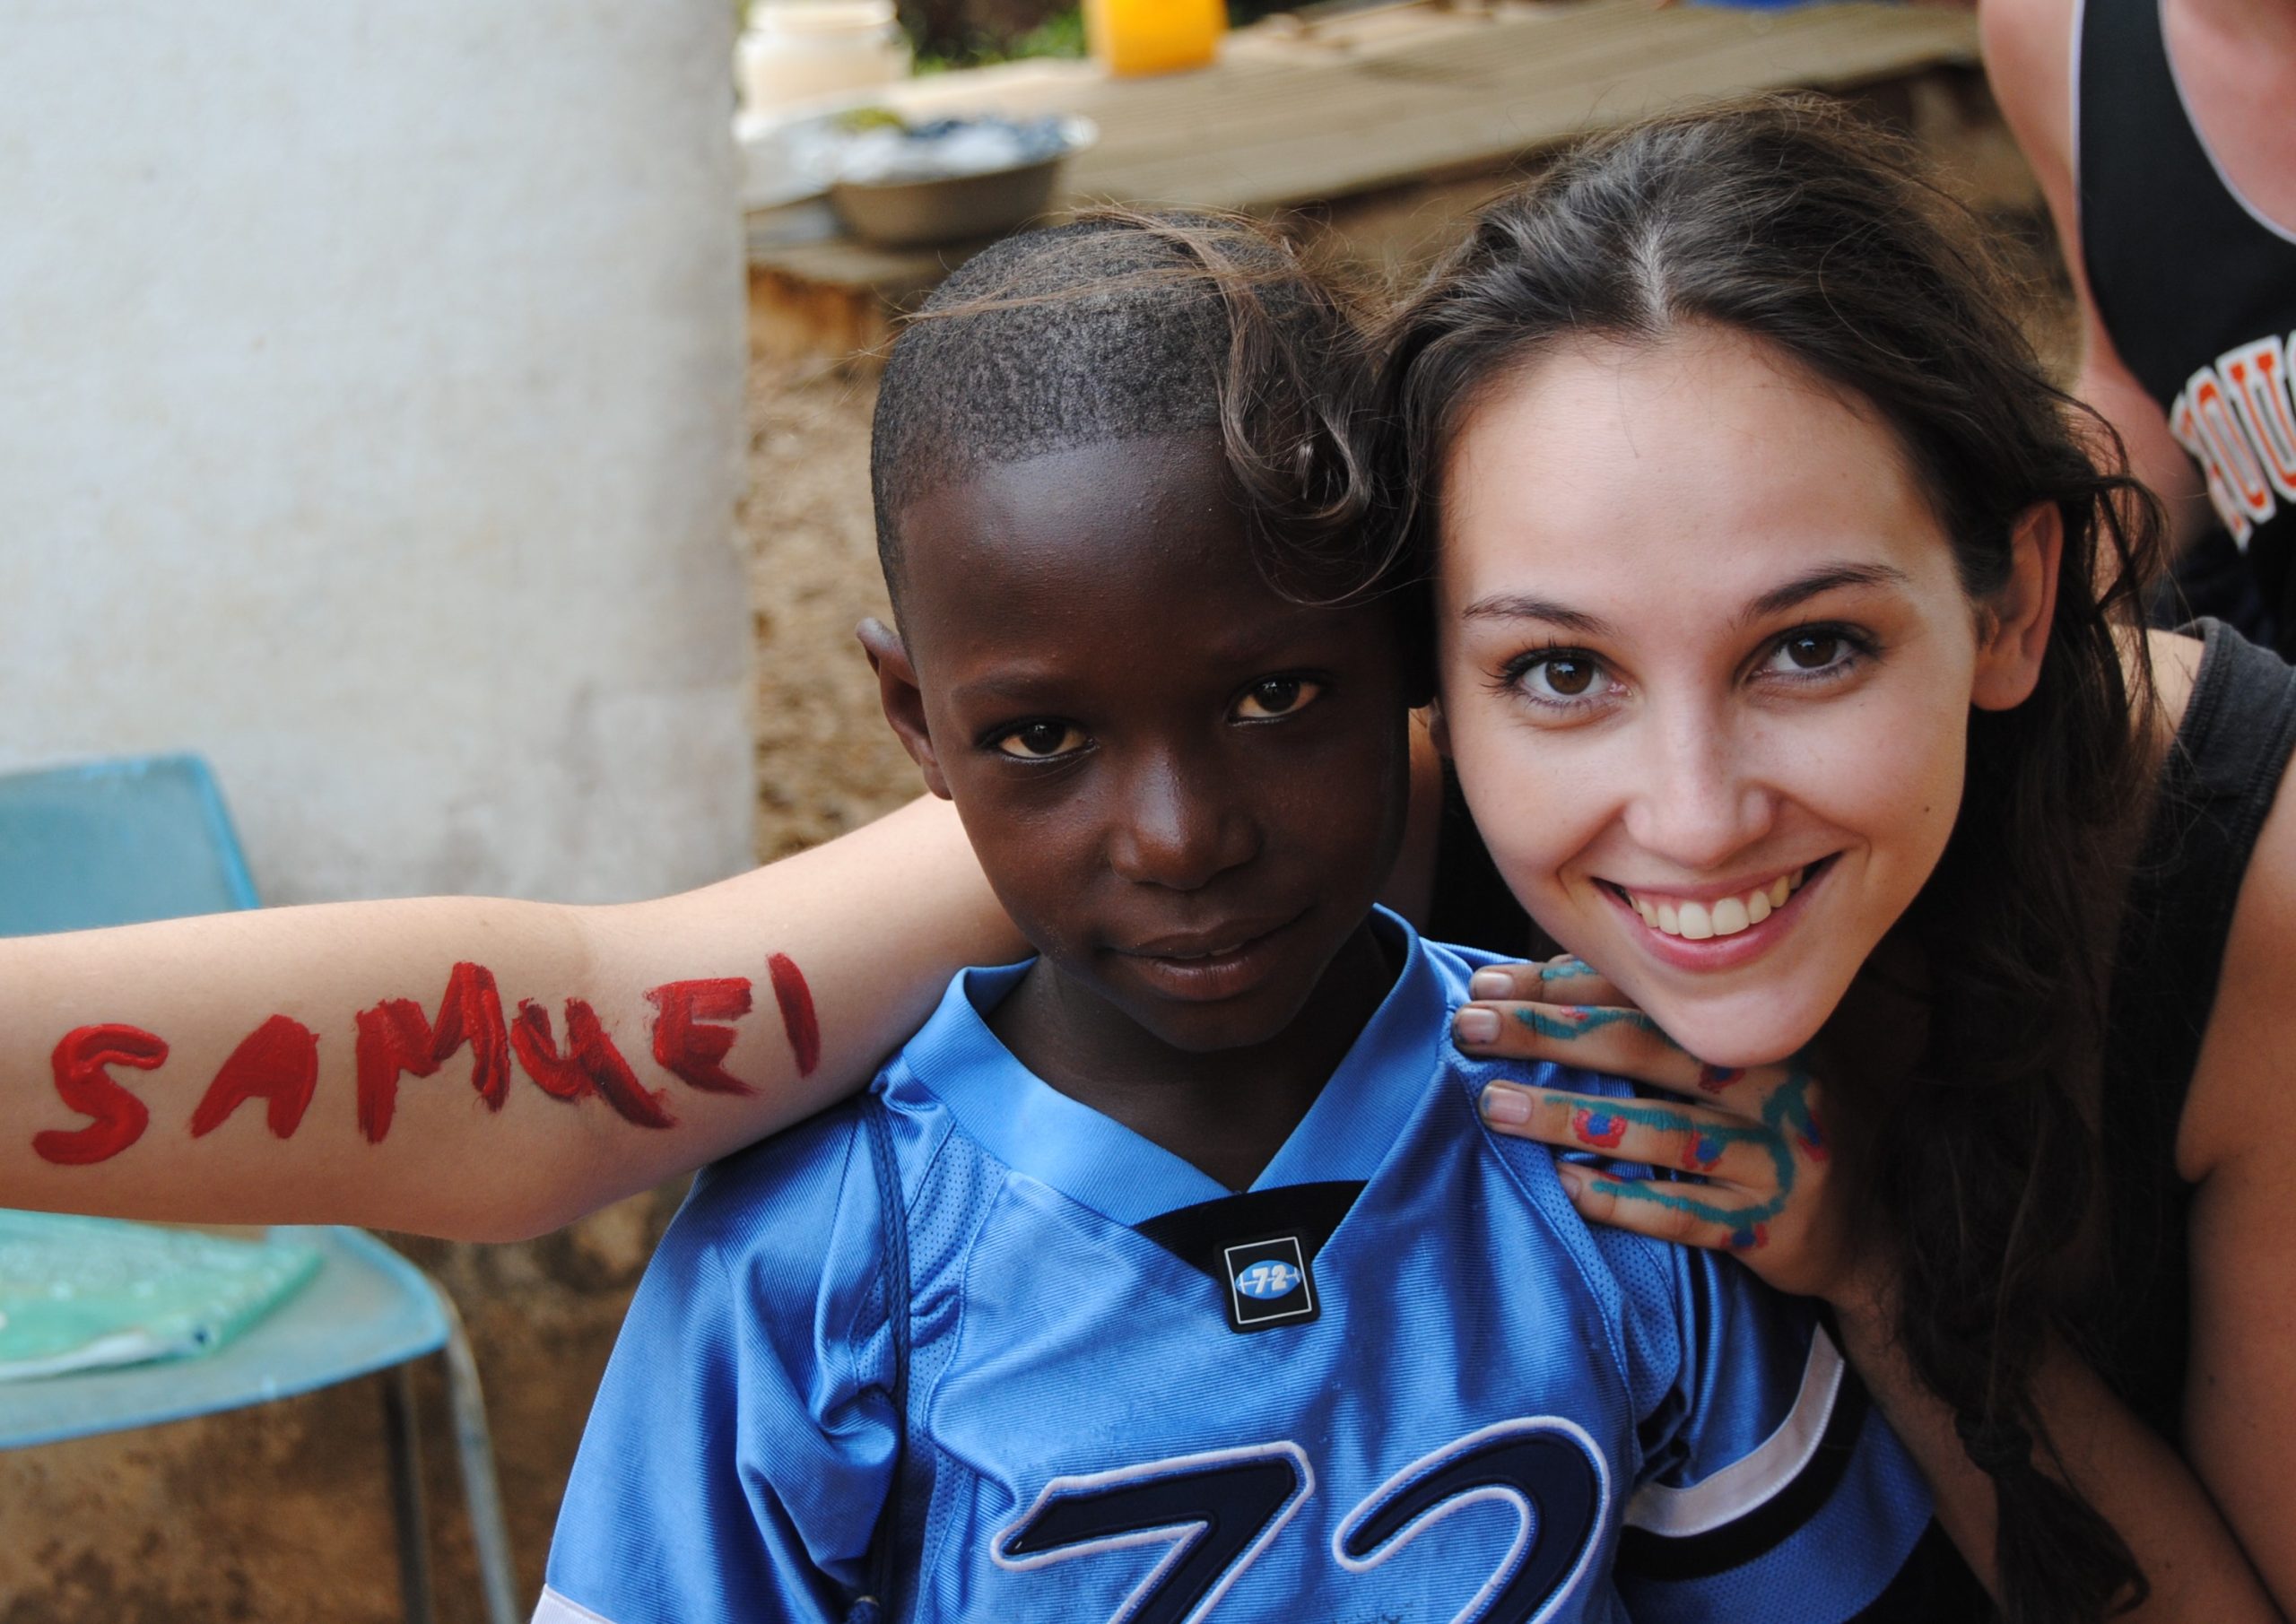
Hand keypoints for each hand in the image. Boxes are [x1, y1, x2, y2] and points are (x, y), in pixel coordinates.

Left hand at [1453, 956, 1856, 1303]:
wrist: (1870, 1233)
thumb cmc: (1775, 1130)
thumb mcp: (1739, 1068)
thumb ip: (1658, 1030)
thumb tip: (1536, 989)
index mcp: (1756, 1032)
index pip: (1649, 994)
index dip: (1565, 985)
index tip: (1488, 982)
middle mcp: (1774, 1085)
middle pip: (1646, 1049)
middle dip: (1549, 1034)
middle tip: (1469, 1028)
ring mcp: (1776, 1157)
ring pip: (1659, 1132)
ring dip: (1568, 1117)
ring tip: (1492, 1105)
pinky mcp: (1770, 1227)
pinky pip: (1686, 1213)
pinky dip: (1624, 1201)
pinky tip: (1565, 1186)